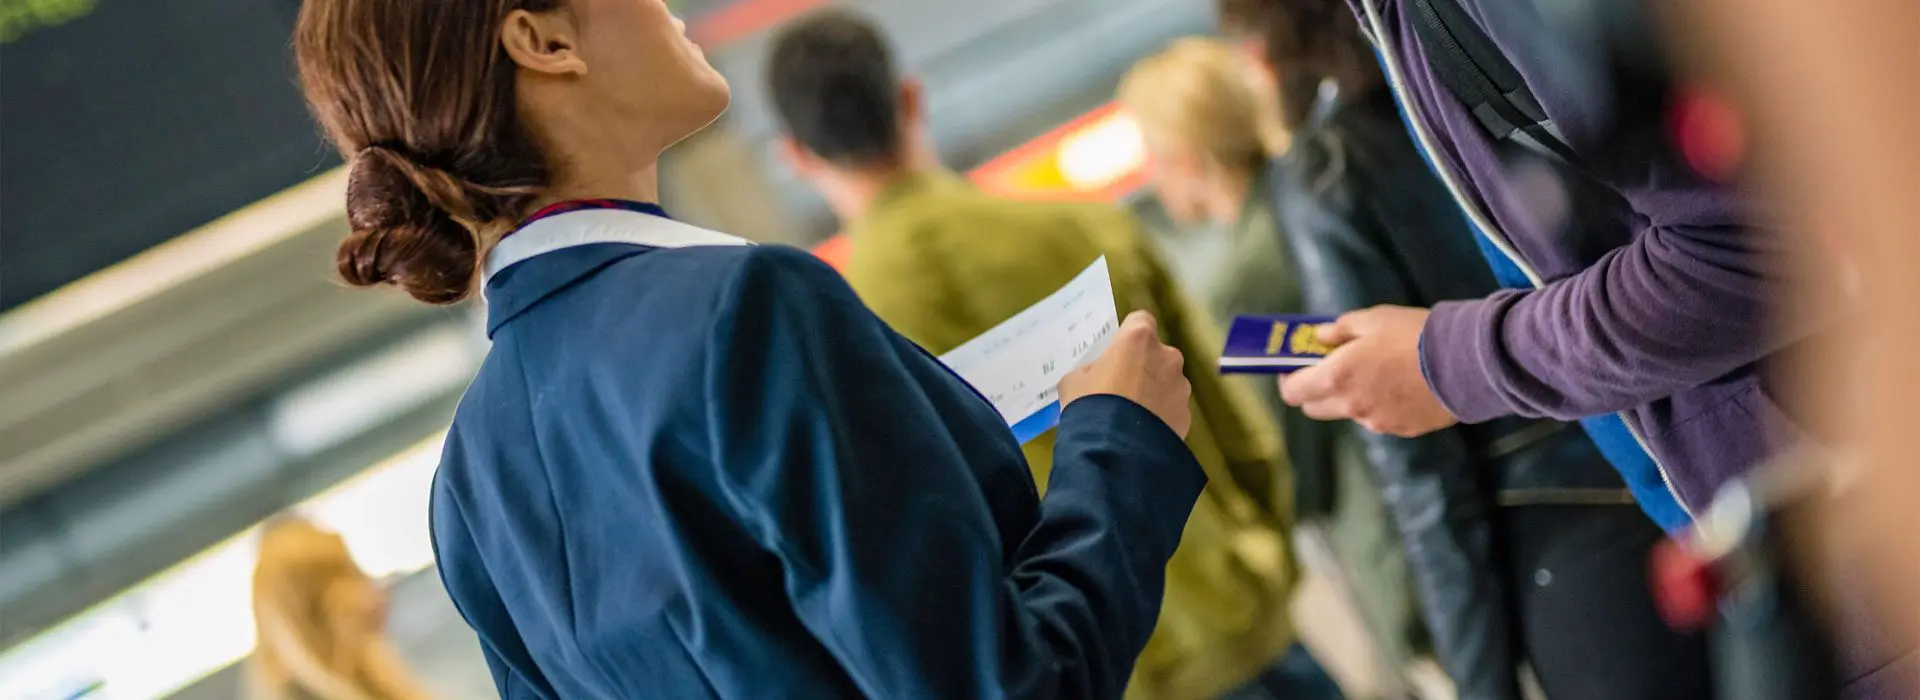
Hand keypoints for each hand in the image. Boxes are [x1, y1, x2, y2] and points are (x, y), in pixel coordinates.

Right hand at [1060, 311, 1191, 437]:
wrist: (1114, 451)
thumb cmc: (1090, 404)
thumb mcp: (1074, 381)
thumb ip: (1091, 369)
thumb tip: (1098, 374)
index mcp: (1139, 338)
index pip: (1140, 320)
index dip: (1128, 336)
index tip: (1117, 352)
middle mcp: (1167, 356)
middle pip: (1157, 354)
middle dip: (1143, 367)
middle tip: (1121, 388)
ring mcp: (1181, 387)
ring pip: (1167, 383)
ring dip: (1154, 393)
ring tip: (1132, 416)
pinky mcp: (1186, 415)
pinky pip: (1172, 410)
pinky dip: (1161, 417)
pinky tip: (1143, 434)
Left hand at [1279, 305, 1457, 436]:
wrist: (1466, 361)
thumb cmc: (1415, 334)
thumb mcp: (1372, 319)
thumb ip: (1339, 330)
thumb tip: (1319, 337)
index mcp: (1336, 378)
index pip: (1293, 394)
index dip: (1289, 381)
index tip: (1294, 367)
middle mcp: (1352, 406)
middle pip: (1315, 409)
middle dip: (1314, 391)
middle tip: (1329, 369)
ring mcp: (1377, 422)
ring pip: (1349, 413)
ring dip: (1350, 398)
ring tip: (1376, 373)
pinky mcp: (1402, 429)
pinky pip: (1379, 419)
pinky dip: (1380, 405)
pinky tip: (1401, 385)